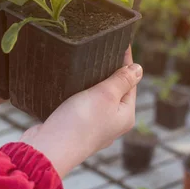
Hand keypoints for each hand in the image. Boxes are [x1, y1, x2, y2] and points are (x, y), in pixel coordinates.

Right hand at [19, 47, 140, 177]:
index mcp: (125, 115)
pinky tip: (71, 82)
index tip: (120, 41)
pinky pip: (81, 104)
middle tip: (102, 47)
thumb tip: (139, 68)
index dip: (125, 61)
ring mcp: (93, 125)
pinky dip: (78, 92)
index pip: (131, 83)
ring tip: (86, 61)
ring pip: (97, 97)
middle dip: (109, 70)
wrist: (50, 148)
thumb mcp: (105, 95)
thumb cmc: (81, 122)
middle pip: (115, 90)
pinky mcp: (74, 125)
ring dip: (92, 81)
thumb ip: (122, 80)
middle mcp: (112, 122)